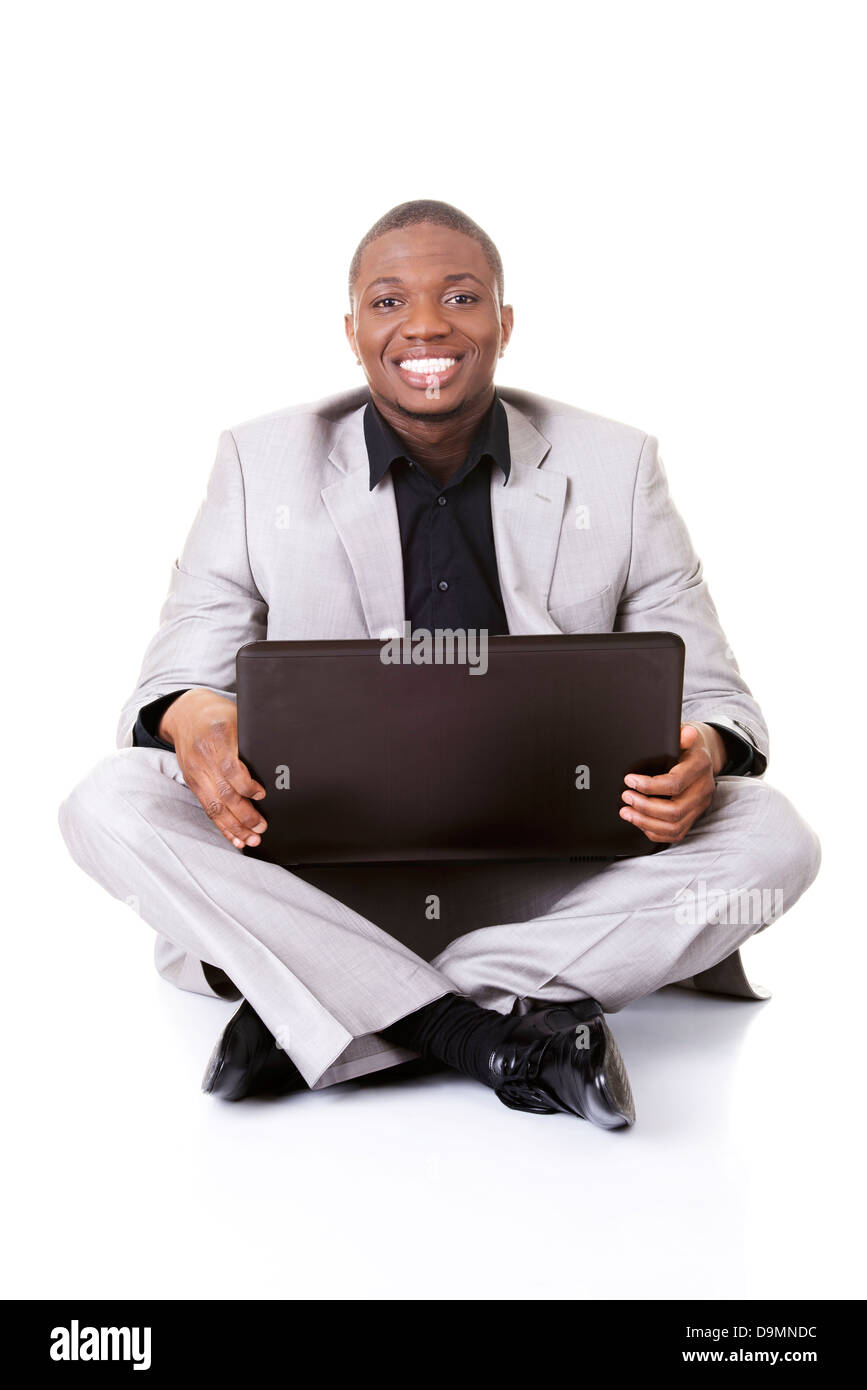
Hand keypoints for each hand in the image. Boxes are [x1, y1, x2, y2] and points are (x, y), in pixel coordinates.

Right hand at [160, 689, 267, 849]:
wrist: (186, 713)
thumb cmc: (219, 716)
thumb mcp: (238, 718)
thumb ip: (253, 739)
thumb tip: (279, 762)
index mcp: (219, 737)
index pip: (231, 768)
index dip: (246, 785)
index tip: (262, 794)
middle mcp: (204, 756)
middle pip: (224, 792)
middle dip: (244, 814)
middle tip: (262, 826)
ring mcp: (195, 771)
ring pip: (214, 806)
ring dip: (234, 827)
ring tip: (251, 839)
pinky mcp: (191, 782)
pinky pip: (207, 808)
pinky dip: (222, 826)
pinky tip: (235, 838)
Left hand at [619, 722, 726, 844]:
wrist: (701, 755)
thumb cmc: (685, 745)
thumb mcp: (683, 734)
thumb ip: (680, 735)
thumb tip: (686, 733)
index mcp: (700, 766)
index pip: (674, 783)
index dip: (648, 785)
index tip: (629, 780)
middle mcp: (704, 789)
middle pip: (674, 810)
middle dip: (644, 807)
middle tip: (625, 797)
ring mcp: (700, 806)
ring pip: (674, 826)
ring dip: (646, 822)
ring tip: (626, 812)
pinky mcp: (694, 817)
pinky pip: (676, 834)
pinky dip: (654, 831)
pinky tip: (639, 821)